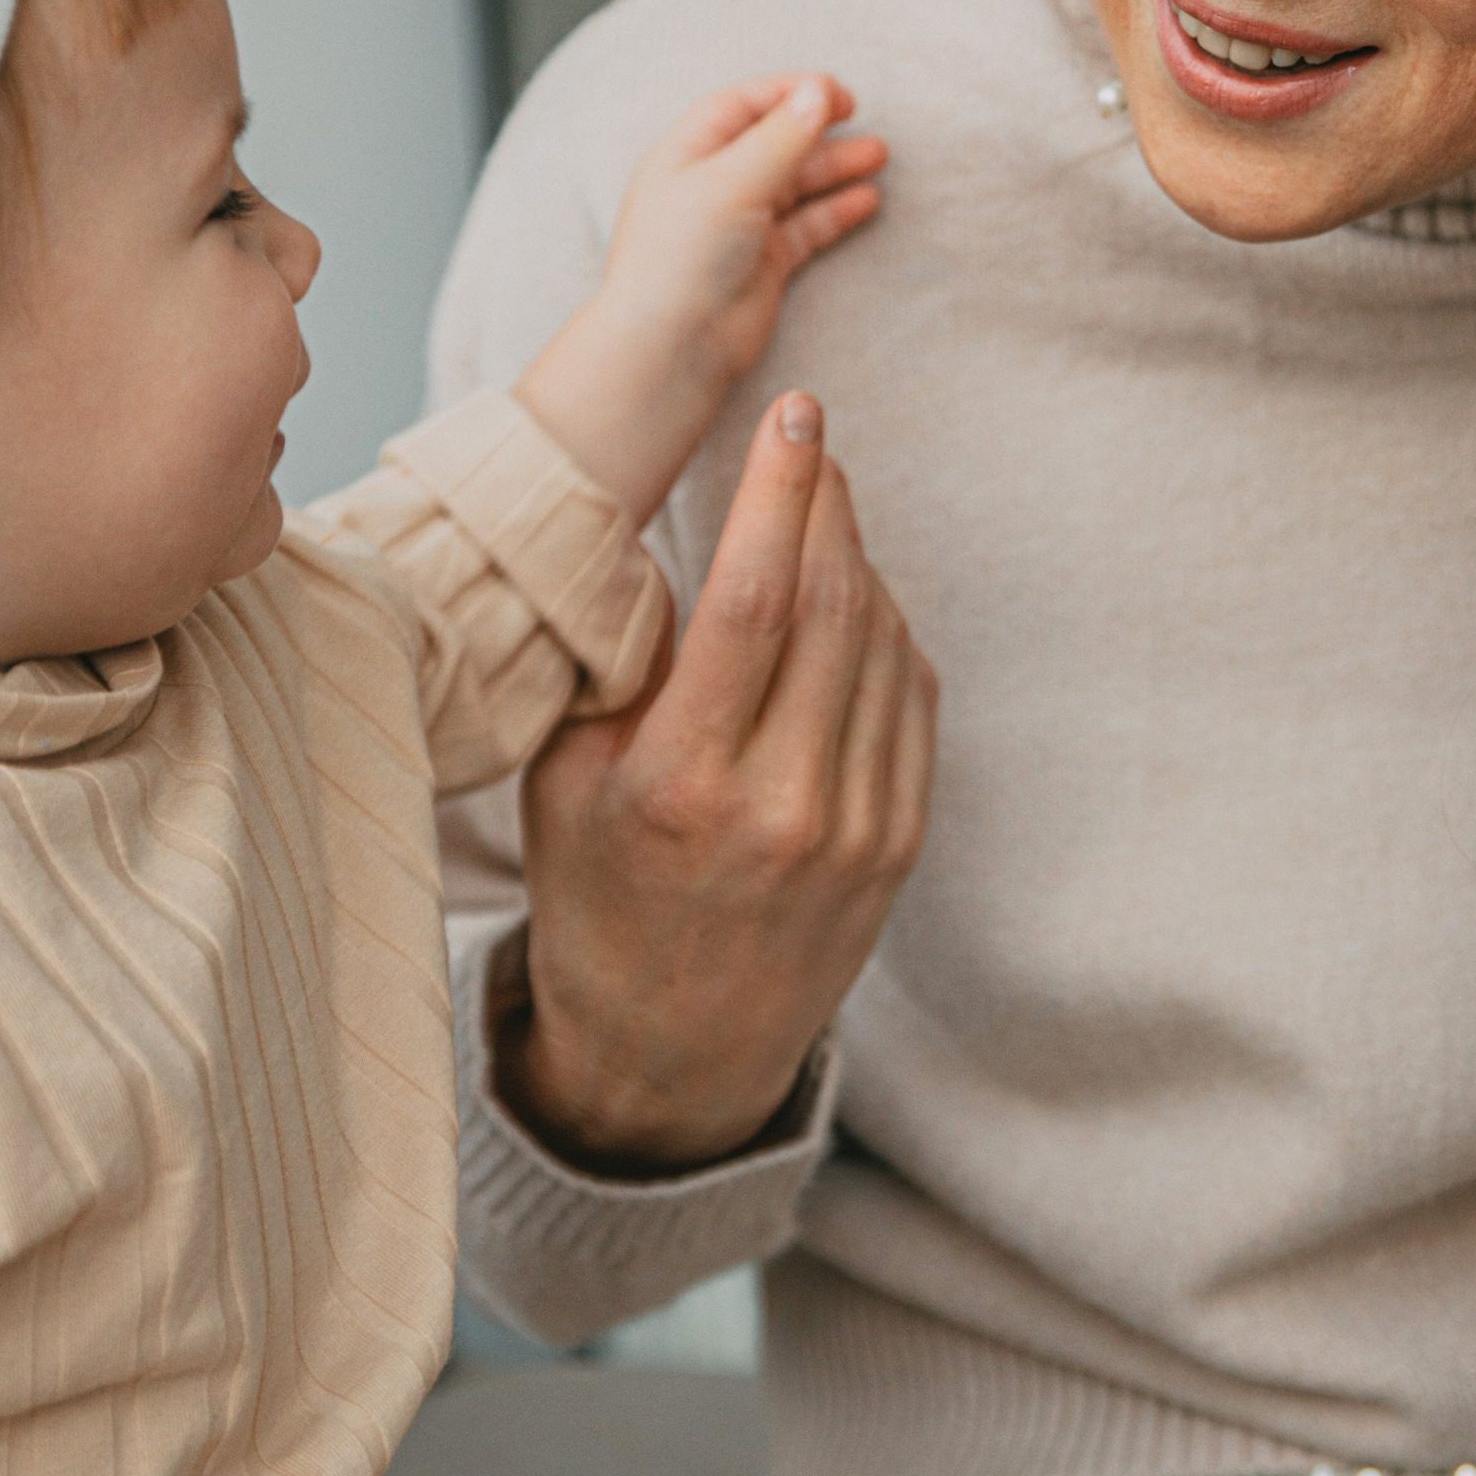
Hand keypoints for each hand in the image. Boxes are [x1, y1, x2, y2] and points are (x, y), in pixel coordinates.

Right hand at [501, 389, 935, 1175]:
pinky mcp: (900, 845)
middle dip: (827, 501)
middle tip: (809, 438)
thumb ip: (618, 664)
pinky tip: (852, 597)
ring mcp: (855, 831)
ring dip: (860, 557)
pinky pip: (911, 700)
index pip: (754, 600)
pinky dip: (887, 629)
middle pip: (834, 604)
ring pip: (883, 643)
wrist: (671, 1061)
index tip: (793, 414)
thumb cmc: (595, 900)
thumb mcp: (564, 781)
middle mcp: (780, 808)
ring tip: (820, 509)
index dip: (781, 491)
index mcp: (680, 785)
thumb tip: (671, 532)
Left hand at [515, 75, 884, 524]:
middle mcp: (712, 186)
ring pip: (795, 185)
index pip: (743, 106)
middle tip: (867, 125)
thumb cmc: (683, 257)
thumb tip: (817, 91)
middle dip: (821, 132)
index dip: (789, 93)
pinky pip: (806, 226)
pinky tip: (868, 200)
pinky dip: (836, 210)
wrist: (673, 344)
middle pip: (775, 143)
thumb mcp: (733, 181)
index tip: (836, 94)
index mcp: (688, 153)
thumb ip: (781, 136)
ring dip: (835, 168)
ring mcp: (739, 225)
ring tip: (879, 157)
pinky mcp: (763, 263)